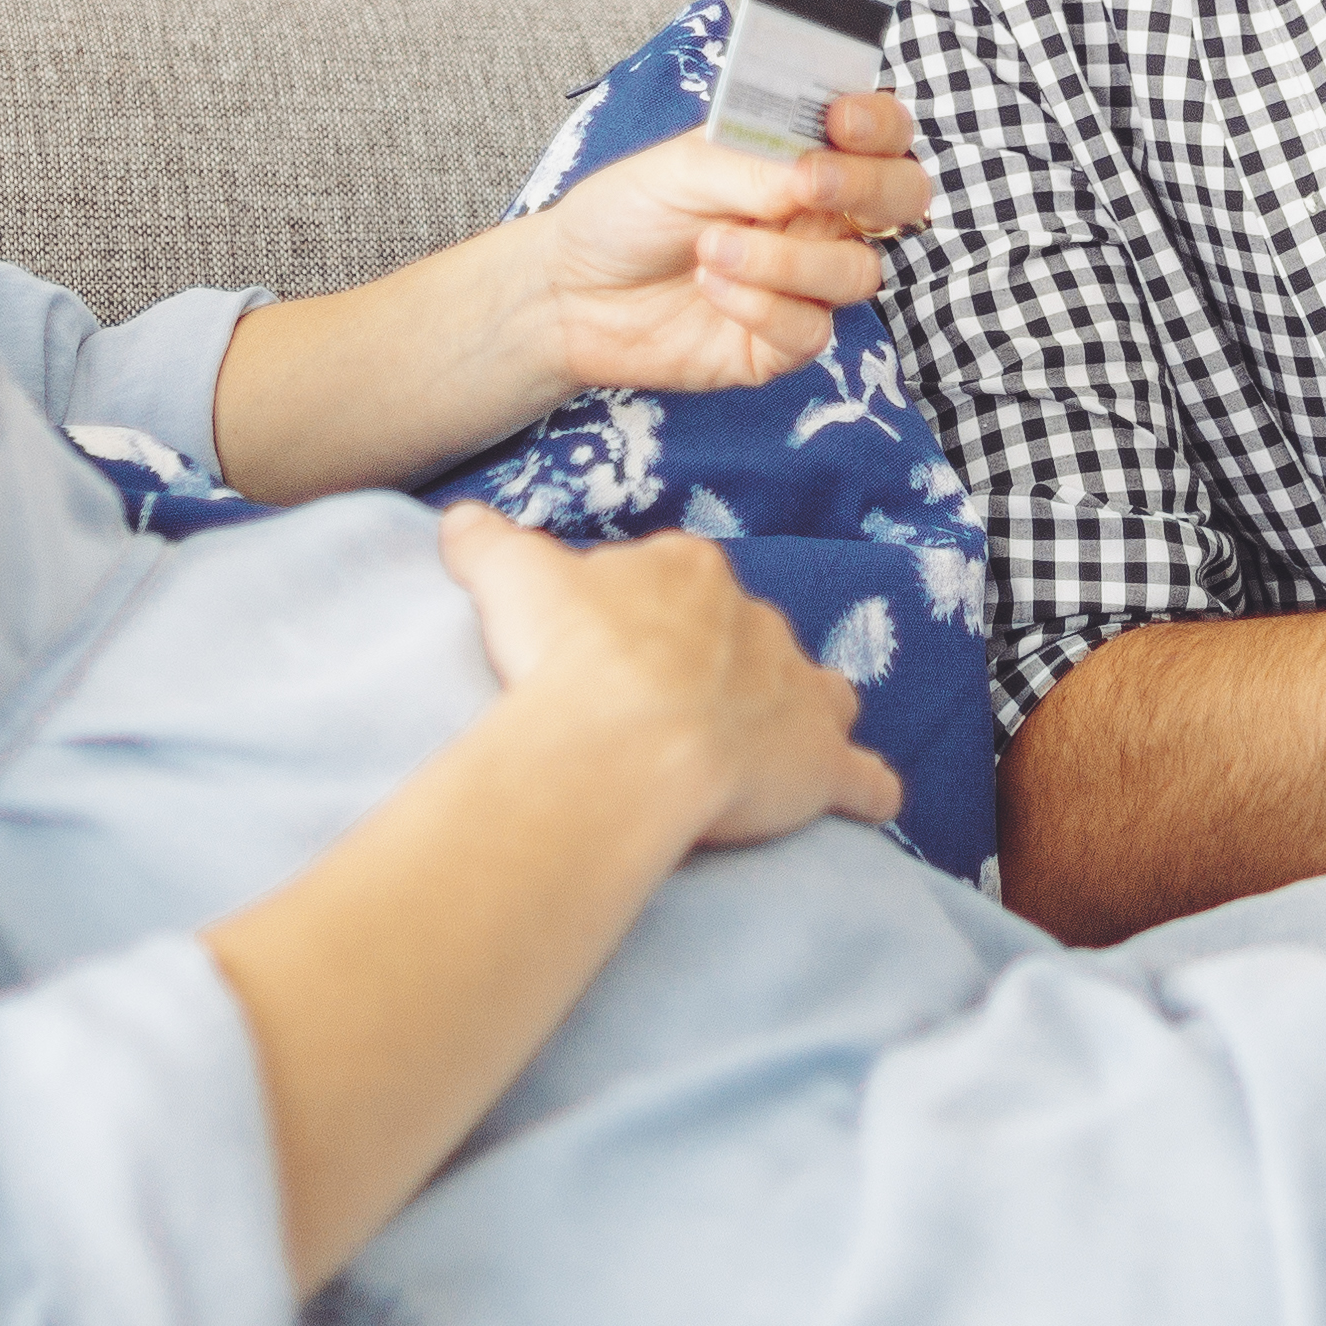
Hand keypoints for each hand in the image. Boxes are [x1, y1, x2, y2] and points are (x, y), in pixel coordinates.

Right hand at [438, 505, 899, 849]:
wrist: (623, 737)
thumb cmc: (567, 654)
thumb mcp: (509, 577)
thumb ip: (486, 543)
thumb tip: (459, 521)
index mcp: (686, 574)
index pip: (679, 581)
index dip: (654, 617)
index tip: (624, 650)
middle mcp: (754, 622)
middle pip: (750, 637)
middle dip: (727, 667)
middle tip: (678, 712)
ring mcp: (797, 692)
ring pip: (823, 692)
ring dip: (807, 713)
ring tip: (776, 747)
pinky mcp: (821, 764)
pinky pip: (865, 780)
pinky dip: (866, 792)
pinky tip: (865, 804)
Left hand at [512, 90, 933, 399]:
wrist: (568, 293)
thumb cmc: (625, 213)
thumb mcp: (680, 168)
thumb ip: (753, 166)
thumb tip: (817, 172)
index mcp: (800, 158)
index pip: (879, 133)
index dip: (880, 124)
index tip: (841, 122)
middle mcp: (818, 218)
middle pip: (903, 201)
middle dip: (868, 190)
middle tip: (807, 186)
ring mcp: (805, 283)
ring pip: (858, 273)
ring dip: (786, 260)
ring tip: (712, 249)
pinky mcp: (782, 343)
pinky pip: (811, 330)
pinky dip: (762, 307)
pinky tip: (711, 289)